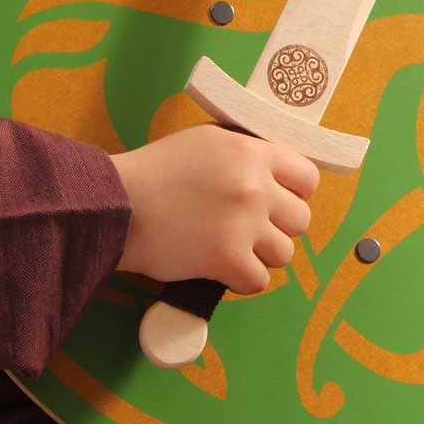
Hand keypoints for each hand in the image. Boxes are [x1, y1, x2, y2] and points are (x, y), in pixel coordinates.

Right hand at [112, 122, 317, 293]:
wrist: (116, 205)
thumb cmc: (155, 171)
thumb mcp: (206, 141)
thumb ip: (244, 155)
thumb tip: (276, 175)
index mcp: (251, 153)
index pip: (307, 178)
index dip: (295, 193)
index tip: (277, 202)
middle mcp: (255, 187)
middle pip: (300, 220)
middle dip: (277, 227)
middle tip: (248, 229)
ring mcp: (244, 224)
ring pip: (284, 254)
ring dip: (260, 255)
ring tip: (231, 248)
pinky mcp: (227, 259)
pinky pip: (259, 281)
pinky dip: (241, 279)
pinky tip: (221, 268)